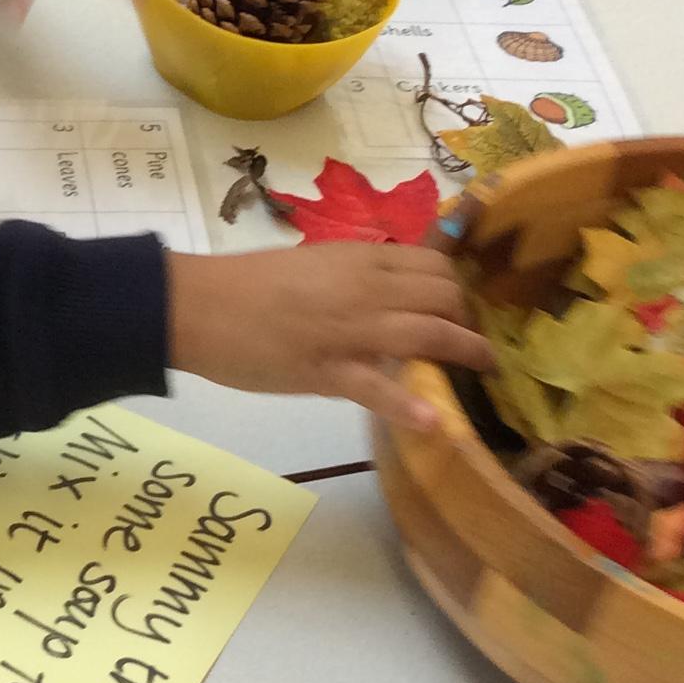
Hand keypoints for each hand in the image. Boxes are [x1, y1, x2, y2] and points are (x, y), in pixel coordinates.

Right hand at [166, 242, 493, 430]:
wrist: (199, 306)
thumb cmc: (246, 284)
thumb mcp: (312, 266)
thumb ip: (352, 278)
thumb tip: (384, 293)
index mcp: (360, 260)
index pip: (434, 265)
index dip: (457, 288)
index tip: (460, 308)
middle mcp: (367, 290)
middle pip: (444, 297)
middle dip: (468, 319)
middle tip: (471, 343)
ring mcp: (351, 331)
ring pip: (428, 333)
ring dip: (466, 352)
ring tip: (483, 370)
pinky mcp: (329, 372)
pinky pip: (378, 389)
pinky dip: (409, 407)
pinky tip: (436, 422)